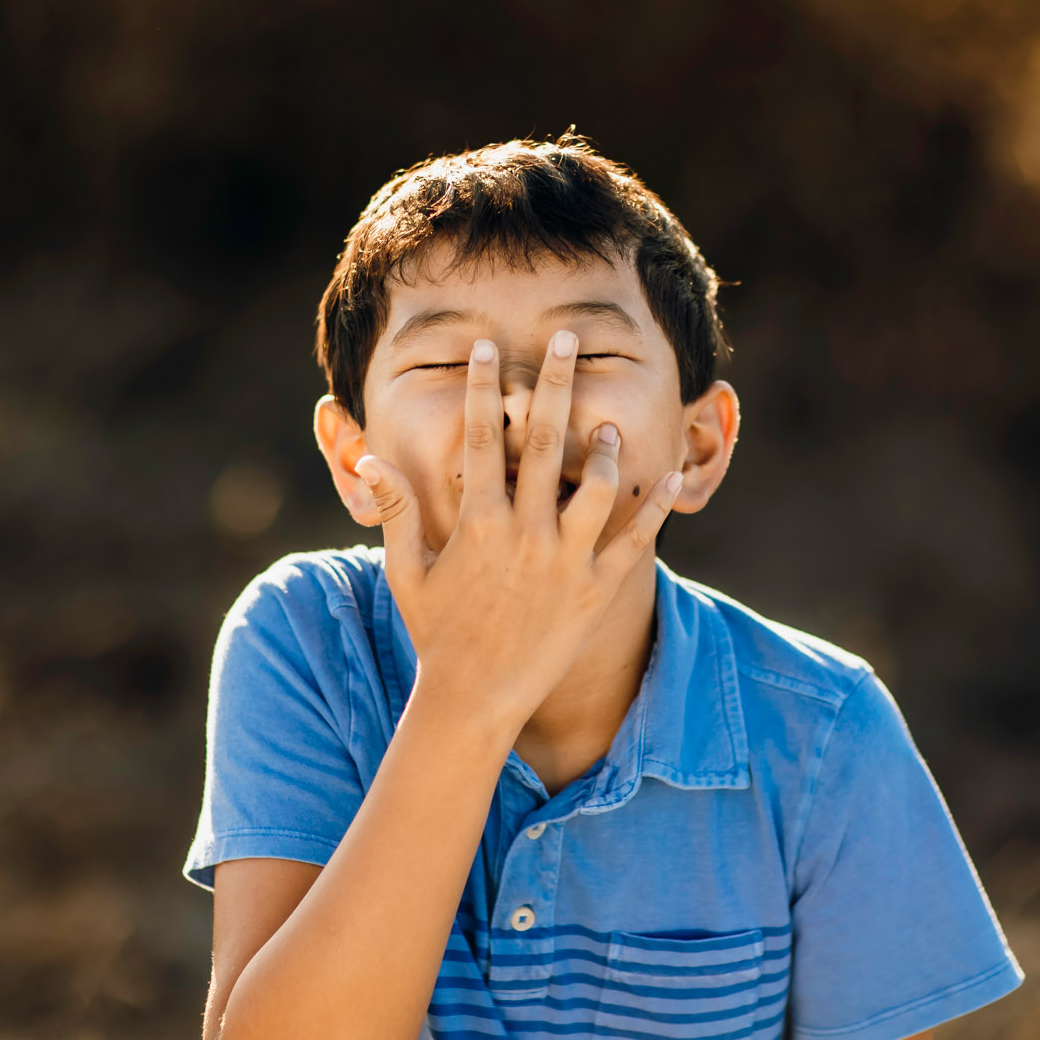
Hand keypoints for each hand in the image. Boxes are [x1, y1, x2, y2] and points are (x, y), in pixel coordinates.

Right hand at [353, 329, 684, 733]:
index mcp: (477, 522)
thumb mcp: (406, 570)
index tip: (489, 347)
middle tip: (567, 339)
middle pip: (542, 441)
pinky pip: (634, 541)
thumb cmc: (436, 633)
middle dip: (554, 384)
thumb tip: (371, 457)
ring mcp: (564, 562)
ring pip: (597, 487)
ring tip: (607, 423)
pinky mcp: (595, 592)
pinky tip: (668, 475)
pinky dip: (654, 506)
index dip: (482, 387)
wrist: (473, 700)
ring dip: (605, 448)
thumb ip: (395, 509)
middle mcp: (524, 534)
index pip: (479, 437)